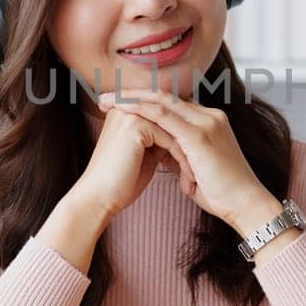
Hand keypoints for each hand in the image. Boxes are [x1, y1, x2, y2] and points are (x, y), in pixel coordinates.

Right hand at [74, 98, 199, 219]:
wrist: (99, 199)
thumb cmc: (122, 182)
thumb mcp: (146, 154)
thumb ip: (161, 138)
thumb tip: (182, 134)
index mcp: (128, 111)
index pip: (168, 117)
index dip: (185, 139)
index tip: (201, 161)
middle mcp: (127, 107)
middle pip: (173, 121)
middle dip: (192, 145)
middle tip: (205, 168)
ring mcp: (130, 113)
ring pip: (175, 130)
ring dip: (190, 154)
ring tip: (197, 177)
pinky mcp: (134, 125)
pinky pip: (171, 139)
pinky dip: (183, 160)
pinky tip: (189, 179)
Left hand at [97, 89, 277, 233]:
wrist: (246, 205)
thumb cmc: (223, 194)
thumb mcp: (197, 169)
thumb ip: (181, 156)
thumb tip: (162, 155)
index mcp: (210, 123)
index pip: (172, 105)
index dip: (146, 104)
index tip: (121, 106)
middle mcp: (209, 116)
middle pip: (165, 96)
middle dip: (133, 94)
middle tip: (106, 96)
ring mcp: (205, 122)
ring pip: (161, 101)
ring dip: (131, 98)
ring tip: (106, 100)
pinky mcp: (199, 134)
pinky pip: (163, 115)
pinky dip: (140, 109)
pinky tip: (122, 108)